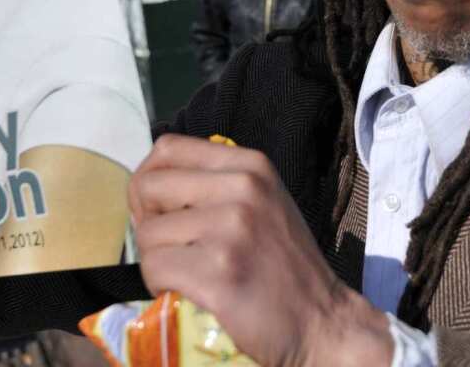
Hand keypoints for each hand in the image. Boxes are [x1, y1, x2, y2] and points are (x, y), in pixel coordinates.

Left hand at [129, 134, 391, 366]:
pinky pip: (155, 269)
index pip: (168, 148)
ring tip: (186, 274)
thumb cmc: (284, 265)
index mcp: (251, 166)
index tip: (161, 210)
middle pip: (148, 188)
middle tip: (169, 248)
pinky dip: (160, 285)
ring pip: (148, 234)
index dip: (150, 180)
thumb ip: (216, 184)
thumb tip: (150, 184)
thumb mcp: (262, 202)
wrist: (323, 322)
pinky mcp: (219, 273)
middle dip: (146, 222)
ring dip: (156, 260)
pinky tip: (186, 292)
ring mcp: (231, 230)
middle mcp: (243, 189)